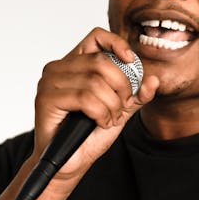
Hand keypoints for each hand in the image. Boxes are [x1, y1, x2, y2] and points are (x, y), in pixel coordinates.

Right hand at [33, 28, 158, 186]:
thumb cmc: (89, 135)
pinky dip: (100, 112)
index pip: (96, 37)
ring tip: (110, 119)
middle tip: (122, 107)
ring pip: (94, 81)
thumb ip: (136, 96)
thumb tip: (153, 80)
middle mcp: (58, 68)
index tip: (132, 61)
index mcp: (74, 64)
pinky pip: (84, 98)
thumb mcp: (119, 111)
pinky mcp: (45, 99)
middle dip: (121, 86)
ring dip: (111, 104)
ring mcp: (48, 83)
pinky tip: (101, 123)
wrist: (70, 162)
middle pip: (101, 62)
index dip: (117, 44)